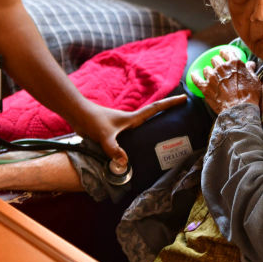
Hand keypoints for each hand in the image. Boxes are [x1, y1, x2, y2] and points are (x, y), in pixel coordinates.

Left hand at [73, 94, 187, 171]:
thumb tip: (124, 163)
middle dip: (166, 115)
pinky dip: (138, 140)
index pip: (155, 109)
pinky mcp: (114, 132)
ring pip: (142, 127)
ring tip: (165, 138)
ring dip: (153, 128)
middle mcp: (129, 121)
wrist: (77, 114)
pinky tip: (137, 152)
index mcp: (132, 119)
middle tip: (181, 118)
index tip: (185, 98)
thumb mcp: (105, 136)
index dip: (171, 103)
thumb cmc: (92, 120)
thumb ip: (114, 149)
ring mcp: (122, 126)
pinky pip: (131, 136)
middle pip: (153, 116)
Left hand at [192, 54, 260, 113]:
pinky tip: (193, 75)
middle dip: (216, 62)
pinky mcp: (205, 87)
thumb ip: (250, 70)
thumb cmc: (249, 95)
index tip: (223, 54)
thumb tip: (251, 63)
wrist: (240, 109)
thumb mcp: (254, 80)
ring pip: (206, 69)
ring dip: (208, 71)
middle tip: (218, 66)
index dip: (225, 53)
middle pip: (215, 59)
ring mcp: (212, 77)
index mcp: (234, 63)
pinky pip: (196, 79)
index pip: (227, 52)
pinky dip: (194, 77)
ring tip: (210, 75)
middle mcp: (222, 67)